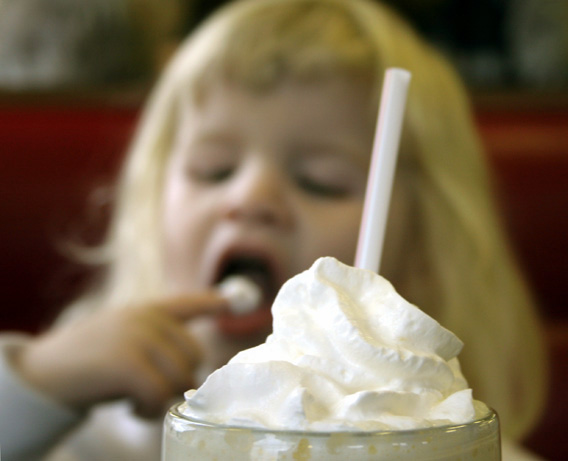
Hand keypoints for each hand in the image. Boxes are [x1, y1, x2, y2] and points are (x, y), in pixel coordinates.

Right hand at [13, 293, 227, 417]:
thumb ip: (152, 343)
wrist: (40, 373)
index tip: (229, 302)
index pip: (186, 304)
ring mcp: (138, 337)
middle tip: (153, 393)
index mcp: (145, 311)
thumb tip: (190, 369)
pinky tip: (133, 408)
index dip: (210, 302)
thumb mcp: (120, 340)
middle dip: (180, 380)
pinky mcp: (128, 362)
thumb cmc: (85, 363)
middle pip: (193, 355)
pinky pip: (160, 394)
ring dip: (164, 399)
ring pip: (181, 377)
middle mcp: (146, 318)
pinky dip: (150, 410)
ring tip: (137, 401)